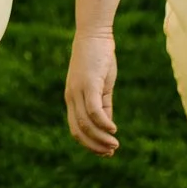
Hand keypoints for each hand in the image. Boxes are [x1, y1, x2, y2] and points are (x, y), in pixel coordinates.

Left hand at [64, 31, 118, 155]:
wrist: (95, 34)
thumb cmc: (98, 59)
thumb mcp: (101, 86)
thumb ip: (103, 105)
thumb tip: (107, 126)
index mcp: (72, 98)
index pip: (75, 129)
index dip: (89, 144)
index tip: (105, 152)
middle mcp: (72, 97)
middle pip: (78, 130)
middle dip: (94, 146)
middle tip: (110, 152)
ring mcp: (78, 91)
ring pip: (86, 123)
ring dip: (101, 138)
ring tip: (114, 145)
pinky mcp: (88, 84)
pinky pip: (93, 110)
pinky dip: (103, 123)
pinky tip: (113, 129)